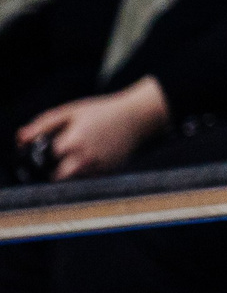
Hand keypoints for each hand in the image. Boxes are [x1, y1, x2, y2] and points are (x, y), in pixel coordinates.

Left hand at [18, 78, 169, 179]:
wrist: (138, 117)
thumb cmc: (102, 111)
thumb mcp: (72, 111)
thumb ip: (44, 124)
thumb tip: (20, 139)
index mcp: (73, 140)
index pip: (45, 158)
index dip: (43, 154)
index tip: (45, 149)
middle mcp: (85, 157)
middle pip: (58, 177)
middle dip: (54, 171)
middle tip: (59, 160)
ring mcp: (98, 167)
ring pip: (73, 181)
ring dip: (71, 172)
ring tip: (79, 155)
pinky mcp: (108, 173)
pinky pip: (89, 180)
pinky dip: (85, 173)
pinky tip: (93, 157)